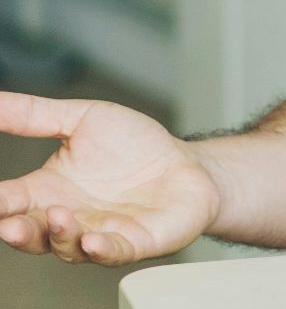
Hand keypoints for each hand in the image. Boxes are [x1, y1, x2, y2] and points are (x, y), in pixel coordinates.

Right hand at [0, 91, 221, 264]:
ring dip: (59, 235)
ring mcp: (98, 232)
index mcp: (47, 191)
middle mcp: (67, 218)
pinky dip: (100, 250)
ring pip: (67, 246)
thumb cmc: (132, 145)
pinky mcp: (133, 242)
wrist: (187, 163)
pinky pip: (112, 252)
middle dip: (16, 230)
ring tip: (58, 216)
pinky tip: (92, 241)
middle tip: (7, 223)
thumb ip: (34, 115)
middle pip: (31, 232)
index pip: (10, 201)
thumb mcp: (83, 120)